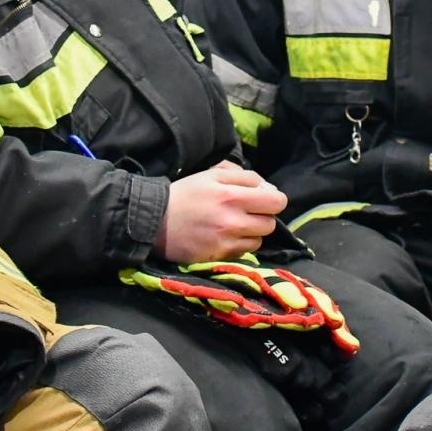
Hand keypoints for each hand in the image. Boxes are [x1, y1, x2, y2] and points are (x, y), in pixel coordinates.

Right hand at [156, 166, 286, 262]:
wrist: (154, 221)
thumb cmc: (186, 193)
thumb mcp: (213, 174)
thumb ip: (244, 177)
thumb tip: (268, 188)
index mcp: (232, 195)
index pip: (276, 201)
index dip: (274, 199)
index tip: (263, 199)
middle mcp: (233, 220)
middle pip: (270, 223)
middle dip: (263, 216)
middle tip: (248, 212)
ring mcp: (226, 241)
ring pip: (260, 239)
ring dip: (253, 232)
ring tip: (236, 226)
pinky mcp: (218, 257)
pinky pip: (244, 252)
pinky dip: (240, 245)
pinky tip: (226, 237)